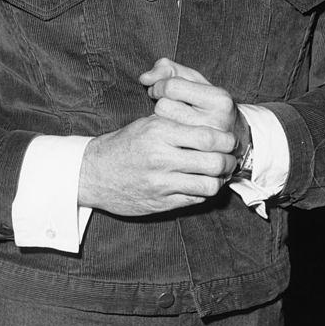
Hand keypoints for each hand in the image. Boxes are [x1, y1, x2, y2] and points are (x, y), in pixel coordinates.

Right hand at [78, 114, 235, 216]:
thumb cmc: (124, 144)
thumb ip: (176, 123)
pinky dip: (203, 192)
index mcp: (159, 132)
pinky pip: (194, 199)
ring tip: (219, 174)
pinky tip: (201, 184)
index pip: (207, 137)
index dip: (225, 140)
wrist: (94, 173)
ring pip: (208, 185)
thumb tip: (210, 127)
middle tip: (230, 158)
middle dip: (228, 161)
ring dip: (219, 180)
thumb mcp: (147, 124)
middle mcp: (161, 157)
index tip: (229, 140)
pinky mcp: (161, 202)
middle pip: (213, 162)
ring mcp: (161, 183)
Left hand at [139, 58, 245, 146]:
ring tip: (170, 121)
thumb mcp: (193, 80)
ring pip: (162, 127)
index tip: (160, 91)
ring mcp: (208, 145)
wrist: (234, 136)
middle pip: (164, 107)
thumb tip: (144, 78)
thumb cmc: (205, 102)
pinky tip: (171, 137)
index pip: (172, 87)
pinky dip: (164, 139)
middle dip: (161, 105)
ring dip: (161, 122)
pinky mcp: (198, 158)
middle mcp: (217, 122)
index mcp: (219, 99)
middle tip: (167, 109)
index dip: (159, 86)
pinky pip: (166, 146)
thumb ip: (168, 69)